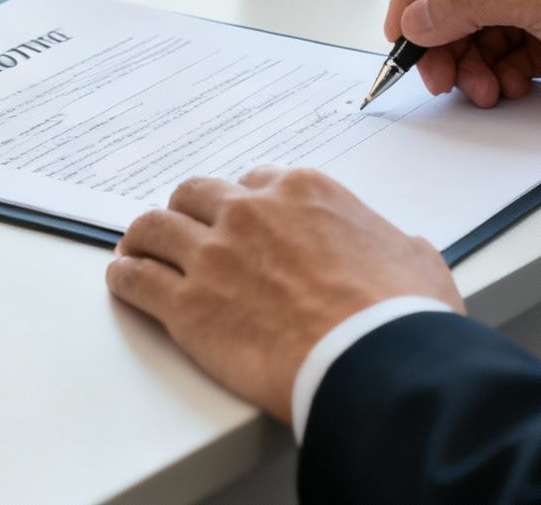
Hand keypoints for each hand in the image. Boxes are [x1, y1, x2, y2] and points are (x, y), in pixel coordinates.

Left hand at [107, 167, 462, 422]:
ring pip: (154, 227)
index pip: (255, 181)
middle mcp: (251, 213)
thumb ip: (399, 246)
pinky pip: (136, 278)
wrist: (372, 360)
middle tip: (185, 233)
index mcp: (304, 192)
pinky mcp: (187, 305)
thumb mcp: (416, 261)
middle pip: (196, 194)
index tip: (237, 220)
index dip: (242, 203)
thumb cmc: (398, 316)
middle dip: (188, 212)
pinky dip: (125, 276)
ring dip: (145, 238)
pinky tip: (124, 280)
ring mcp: (213, 256)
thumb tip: (407, 251)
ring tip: (138, 250)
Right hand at [386, 0, 540, 107]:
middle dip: (437, 34)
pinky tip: (505, 88)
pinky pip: (498, 54)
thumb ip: (467, 0)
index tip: (400, 27)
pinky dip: (492, 75)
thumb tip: (415, 17)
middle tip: (432, 73)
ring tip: (477, 88)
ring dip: (464, 62)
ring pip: (470, 27)